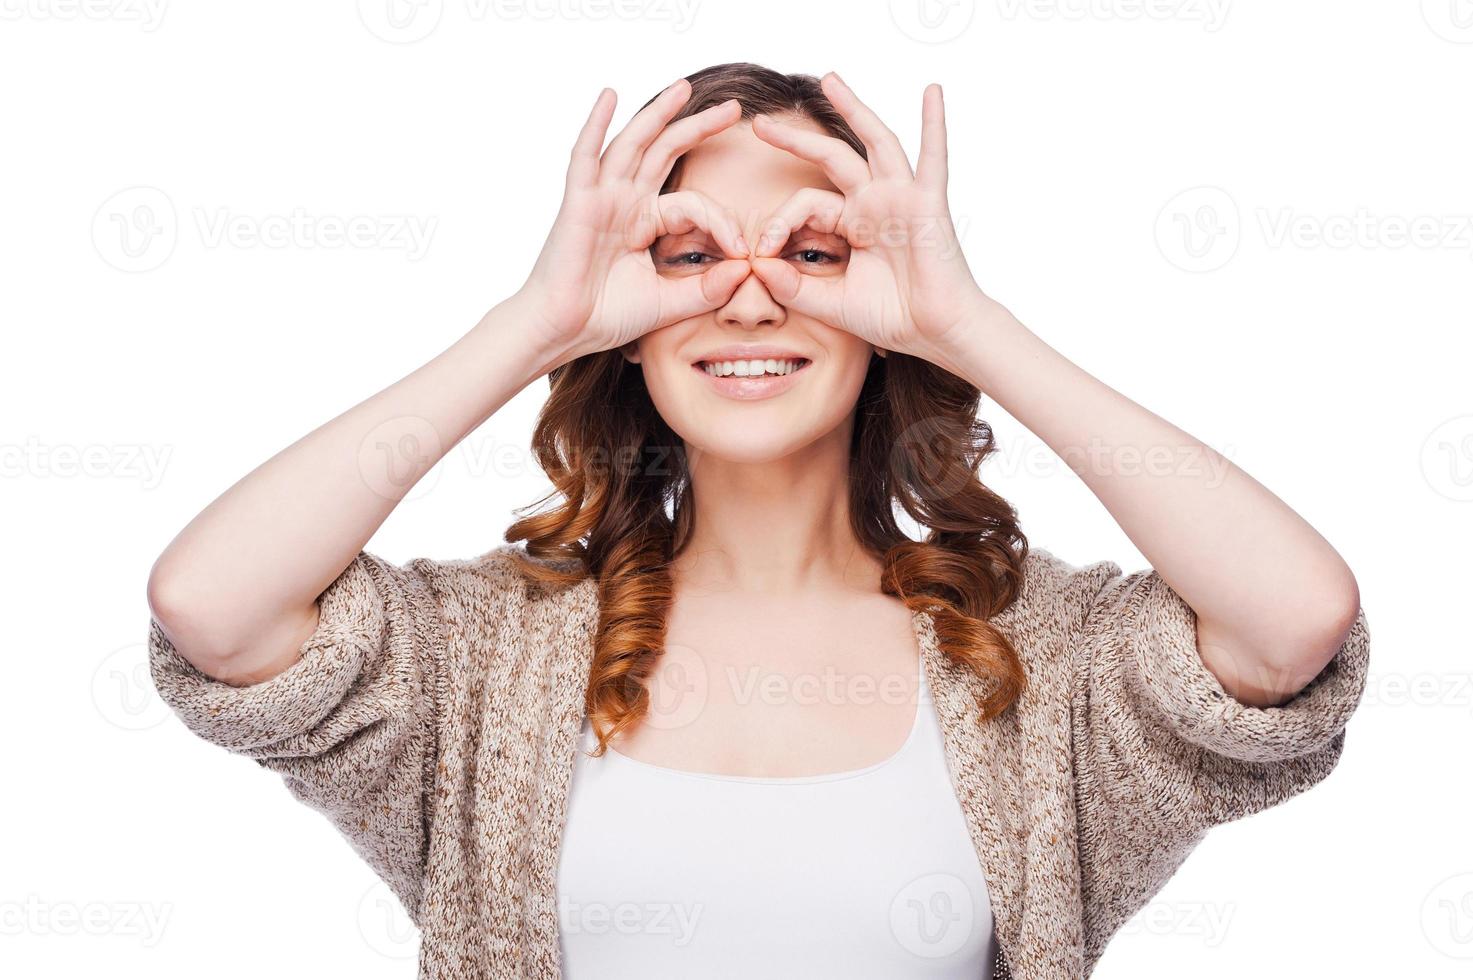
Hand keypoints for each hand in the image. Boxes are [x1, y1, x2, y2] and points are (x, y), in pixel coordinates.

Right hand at [516, 79, 753, 365]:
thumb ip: (707, 289)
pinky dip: (595, 124)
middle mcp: (625, 202)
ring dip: (657, 114)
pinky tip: (609, 96)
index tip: (743, 252)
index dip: (722, 223)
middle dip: (698, 127)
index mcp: (645, 222)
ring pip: (633, 144)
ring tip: (684, 88)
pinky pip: (586, 156)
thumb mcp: (669, 302)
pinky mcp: (579, 202)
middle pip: (665, 152)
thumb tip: (747, 269)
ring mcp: (602, 198)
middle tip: (733, 108)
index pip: (694, 205)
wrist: (565, 331)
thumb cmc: (606, 316)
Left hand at [745, 73, 989, 367]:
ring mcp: (901, 198)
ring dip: (853, 108)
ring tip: (829, 80)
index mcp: (852, 224)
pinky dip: (934, 124)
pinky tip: (932, 91)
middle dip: (796, 140)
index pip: (806, 204)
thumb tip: (756, 266)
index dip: (778, 223)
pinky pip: (933, 158)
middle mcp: (875, 203)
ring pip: (874, 142)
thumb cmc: (892, 317)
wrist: (934, 332)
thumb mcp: (831, 303)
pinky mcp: (927, 204)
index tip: (760, 254)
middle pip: (831, 157)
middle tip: (760, 124)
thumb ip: (794, 287)